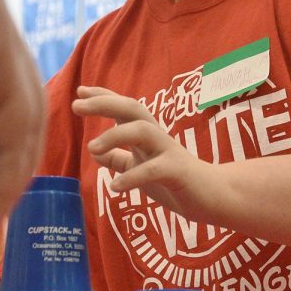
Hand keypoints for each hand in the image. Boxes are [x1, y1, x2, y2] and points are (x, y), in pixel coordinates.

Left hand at [72, 86, 204, 217]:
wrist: (213, 198)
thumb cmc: (176, 182)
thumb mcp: (141, 169)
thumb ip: (120, 160)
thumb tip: (95, 151)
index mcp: (147, 135)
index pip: (125, 108)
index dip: (103, 97)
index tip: (80, 92)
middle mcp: (158, 137)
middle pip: (133, 108)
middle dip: (105, 103)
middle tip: (77, 106)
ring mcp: (169, 152)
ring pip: (143, 131)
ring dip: (115, 136)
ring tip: (92, 148)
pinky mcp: (178, 172)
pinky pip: (154, 169)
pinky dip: (133, 177)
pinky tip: (115, 187)